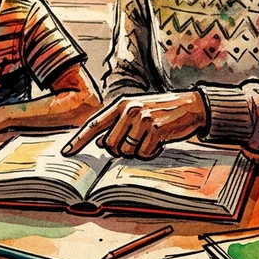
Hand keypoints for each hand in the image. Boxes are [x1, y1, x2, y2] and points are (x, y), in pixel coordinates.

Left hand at [62, 92, 206, 158]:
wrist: (192, 106)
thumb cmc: (162, 112)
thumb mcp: (137, 112)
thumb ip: (117, 126)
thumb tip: (101, 143)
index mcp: (121, 104)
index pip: (94, 124)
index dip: (79, 140)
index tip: (66, 152)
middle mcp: (129, 110)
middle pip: (110, 145)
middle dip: (121, 150)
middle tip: (137, 142)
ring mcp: (143, 119)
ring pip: (126, 152)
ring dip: (137, 152)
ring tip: (149, 139)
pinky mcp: (156, 129)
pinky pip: (144, 154)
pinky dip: (151, 153)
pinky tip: (159, 142)